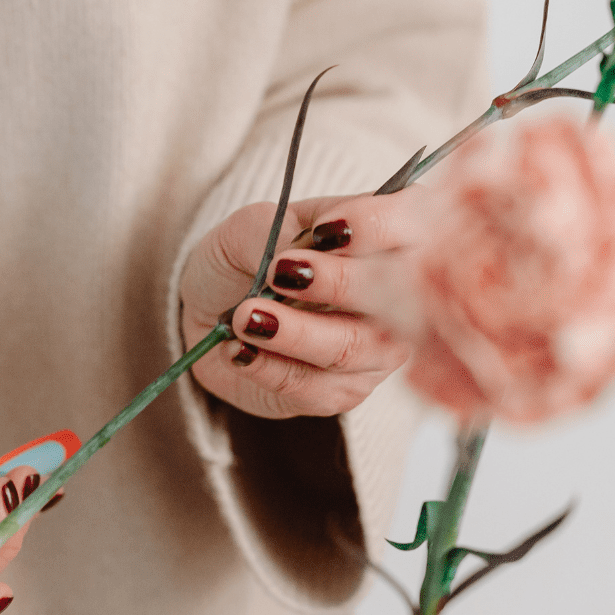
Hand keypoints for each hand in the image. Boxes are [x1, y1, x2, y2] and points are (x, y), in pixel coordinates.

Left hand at [180, 191, 421, 419]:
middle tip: (279, 274)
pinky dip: (269, 367)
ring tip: (244, 317)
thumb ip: (272, 231)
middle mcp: (394, 294)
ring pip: (352, 346)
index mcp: (381, 234)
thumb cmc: (243, 259)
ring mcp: (377, 349)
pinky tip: (239, 350)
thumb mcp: (248, 227)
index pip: (406, 222)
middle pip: (394, 293)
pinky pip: (315, 386)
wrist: (208, 314)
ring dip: (295, 333)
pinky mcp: (344, 392)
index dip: (375, 226)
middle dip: (340, 283)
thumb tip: (291, 255)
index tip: (324, 230)